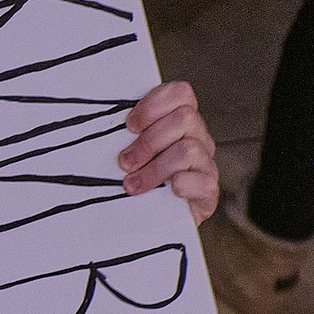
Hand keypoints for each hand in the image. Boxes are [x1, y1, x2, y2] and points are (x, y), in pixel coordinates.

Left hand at [118, 80, 218, 223]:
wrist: (154, 220)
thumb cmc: (138, 179)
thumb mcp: (131, 152)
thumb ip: (126, 135)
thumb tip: (103, 128)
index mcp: (180, 121)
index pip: (181, 93)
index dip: (154, 105)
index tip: (130, 125)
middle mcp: (198, 138)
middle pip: (185, 119)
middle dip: (148, 141)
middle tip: (125, 162)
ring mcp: (206, 163)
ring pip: (189, 150)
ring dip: (155, 169)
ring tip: (132, 185)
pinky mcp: (209, 191)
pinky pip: (202, 181)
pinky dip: (181, 185)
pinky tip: (167, 192)